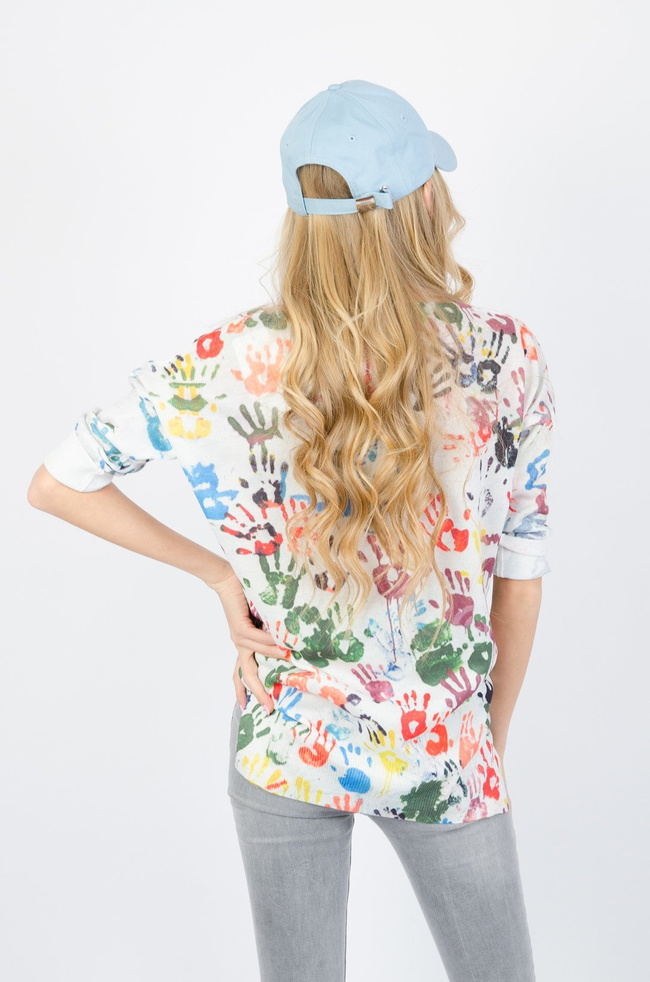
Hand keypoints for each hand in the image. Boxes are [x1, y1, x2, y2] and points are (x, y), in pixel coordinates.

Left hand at [204, 569, 287, 713]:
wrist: (227, 578)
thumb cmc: (246, 594)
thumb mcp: (263, 616)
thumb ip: (275, 628)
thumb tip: (296, 635)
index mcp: (245, 644)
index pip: (243, 671)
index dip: (245, 689)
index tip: (247, 707)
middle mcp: (240, 645)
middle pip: (247, 675)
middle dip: (258, 694)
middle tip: (269, 709)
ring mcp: (239, 638)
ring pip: (254, 661)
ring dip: (275, 663)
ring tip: (293, 666)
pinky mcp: (239, 629)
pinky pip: (257, 641)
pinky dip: (271, 644)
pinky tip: (284, 646)